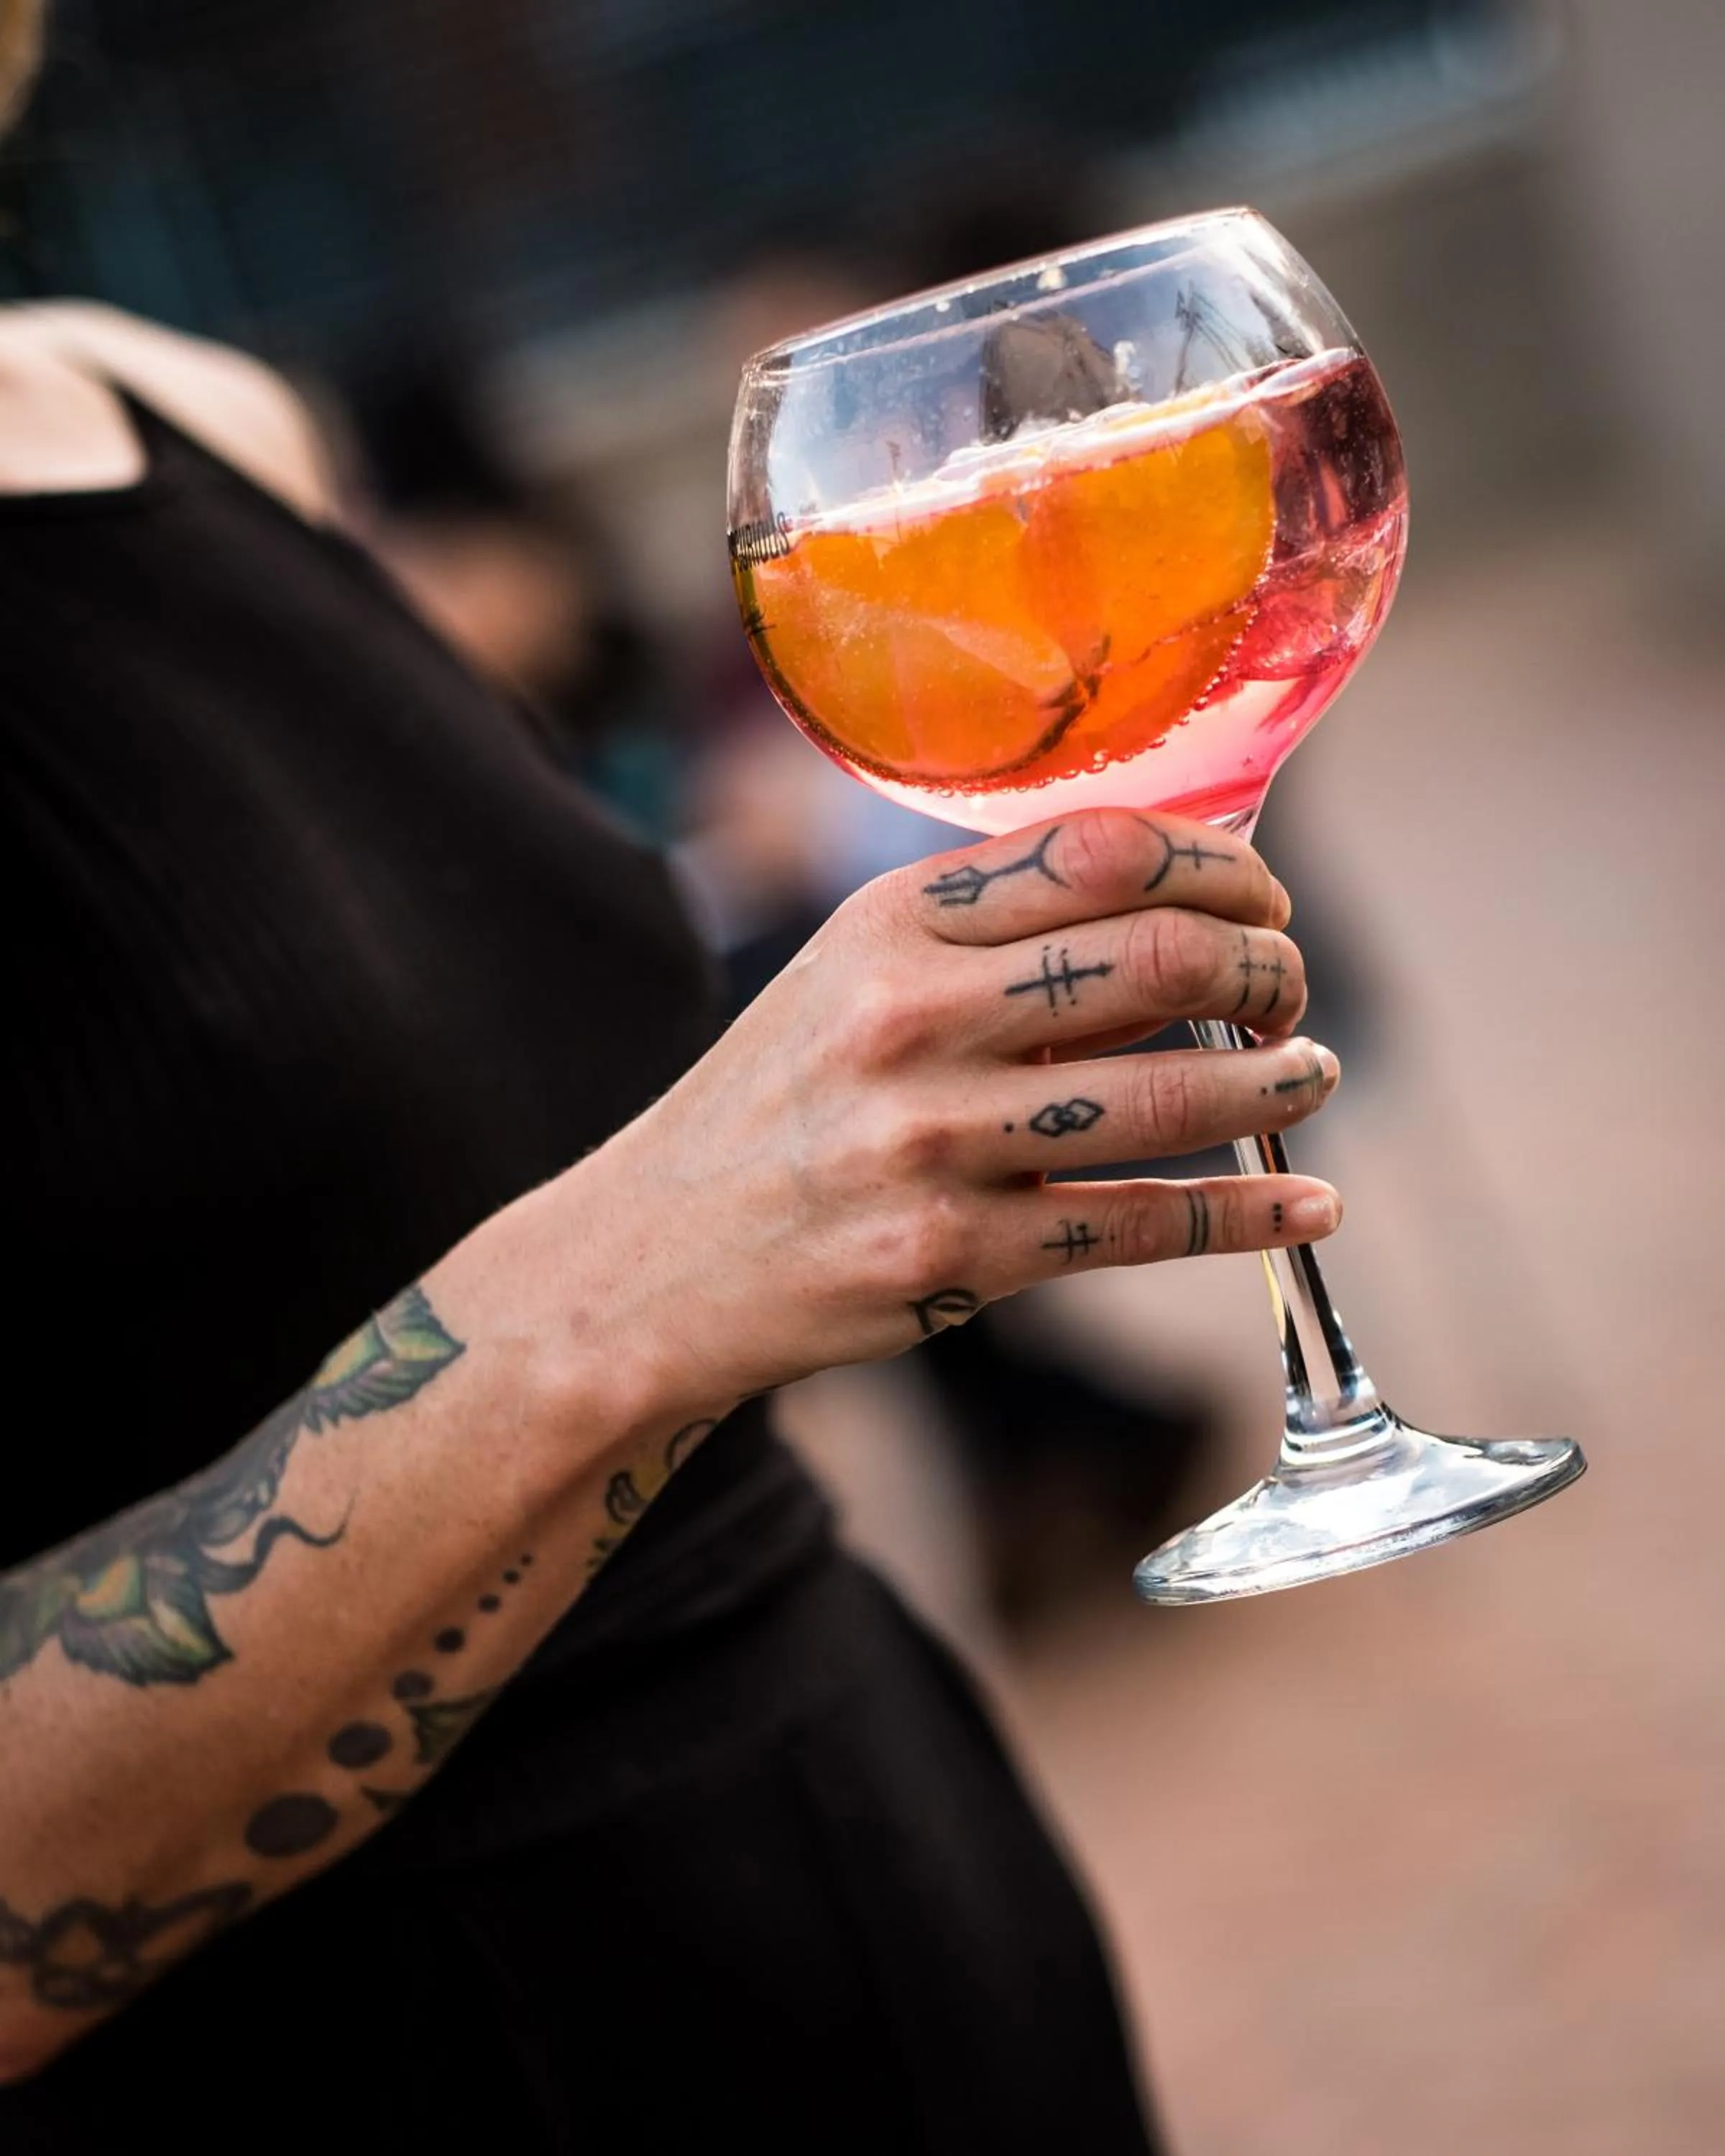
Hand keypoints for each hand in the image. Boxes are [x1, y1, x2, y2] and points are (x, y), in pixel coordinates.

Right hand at [509, 810, 1342, 1415]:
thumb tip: (1178, 919)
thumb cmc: (774, 1106)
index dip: (1220, 865)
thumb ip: (989, 941)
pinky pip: (1141, 1225)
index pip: (1103, 851)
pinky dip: (1246, 1213)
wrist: (650, 1261)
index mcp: (890, 926)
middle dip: (1267, 969)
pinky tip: (1306, 1204)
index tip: (1263, 896)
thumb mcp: (848, 982)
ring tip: (1311, 1072)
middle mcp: (912, 1020)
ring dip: (1280, 1081)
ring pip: (1172, 1094)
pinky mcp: (957, 1257)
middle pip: (1159, 959)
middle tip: (1290, 991)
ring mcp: (934, 1144)